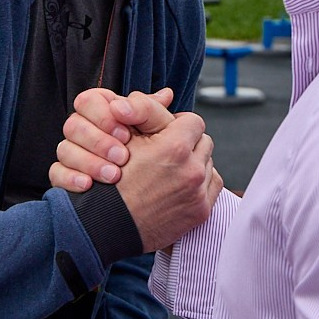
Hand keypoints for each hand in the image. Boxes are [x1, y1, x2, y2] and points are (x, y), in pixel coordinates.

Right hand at [52, 87, 173, 190]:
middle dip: (99, 142)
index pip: (88, 100)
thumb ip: (158, 112)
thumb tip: (166, 94)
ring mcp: (73, 154)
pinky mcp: (66, 176)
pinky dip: (71, 179)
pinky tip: (89, 185)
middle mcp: (85, 130)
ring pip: (65, 149)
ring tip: (114, 176)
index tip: (126, 134)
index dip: (104, 115)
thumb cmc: (155, 160)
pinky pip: (56, 173)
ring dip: (90, 162)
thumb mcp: (161, 132)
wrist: (146, 202)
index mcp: (104, 112)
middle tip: (123, 157)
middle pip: (73, 124)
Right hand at [116, 112, 221, 250]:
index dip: (178, 124)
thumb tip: (168, 94)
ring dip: (194, 163)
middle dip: (188, 143)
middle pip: (203, 141)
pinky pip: (213, 186)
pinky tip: (180, 184)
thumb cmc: (110, 181)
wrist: (106, 225)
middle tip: (168, 151)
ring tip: (171, 169)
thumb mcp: (124, 138)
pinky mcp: (200, 212)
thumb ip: (147, 111)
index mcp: (174, 148)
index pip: (193, 121)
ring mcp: (197, 193)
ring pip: (209, 163)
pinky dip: (200, 183)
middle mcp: (191, 170)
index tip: (167, 132)